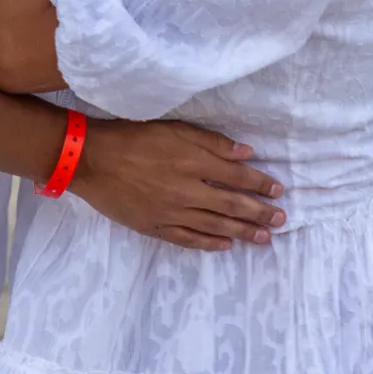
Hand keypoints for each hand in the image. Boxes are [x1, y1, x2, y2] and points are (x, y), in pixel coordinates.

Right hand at [75, 118, 286, 252]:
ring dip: (243, 231)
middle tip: (282, 220)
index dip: (260, 184)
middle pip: (231, 205)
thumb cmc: (132, 136)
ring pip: (215, 225)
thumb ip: (211, 142)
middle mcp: (186, 191)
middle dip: (260, 212)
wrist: (90, 160)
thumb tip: (246, 152)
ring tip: (264, 237)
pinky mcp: (155, 227)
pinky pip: (188, 239)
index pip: (236, 177)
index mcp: (192, 162)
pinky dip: (209, 243)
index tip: (278, 190)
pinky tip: (226, 245)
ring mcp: (171, 213)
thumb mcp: (173, 128)